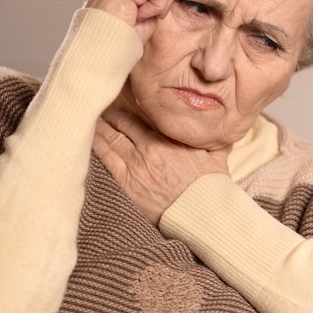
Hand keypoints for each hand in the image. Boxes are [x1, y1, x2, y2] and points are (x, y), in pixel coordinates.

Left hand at [93, 107, 230, 225]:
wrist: (201, 213)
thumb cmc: (210, 188)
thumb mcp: (217, 157)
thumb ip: (216, 140)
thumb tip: (224, 128)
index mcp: (170, 138)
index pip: (144, 115)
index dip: (132, 107)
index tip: (124, 100)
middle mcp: (150, 146)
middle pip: (123, 124)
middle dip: (111, 114)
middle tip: (100, 106)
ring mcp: (136, 164)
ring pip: (111, 138)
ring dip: (100, 127)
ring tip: (90, 118)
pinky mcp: (127, 182)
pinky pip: (106, 158)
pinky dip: (96, 145)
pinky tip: (88, 137)